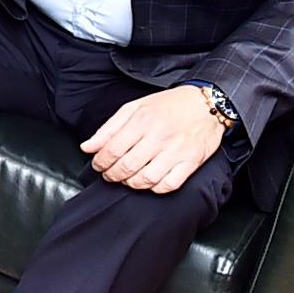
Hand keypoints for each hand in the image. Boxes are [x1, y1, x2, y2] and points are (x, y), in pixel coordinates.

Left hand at [81, 87, 225, 192]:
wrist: (206, 104)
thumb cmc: (167, 106)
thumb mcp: (134, 108)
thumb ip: (108, 128)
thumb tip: (87, 147)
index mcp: (142, 121)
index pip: (112, 150)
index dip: (100, 162)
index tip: (98, 165)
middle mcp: (159, 137)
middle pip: (127, 166)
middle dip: (112, 175)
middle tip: (110, 174)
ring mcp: (177, 151)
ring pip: (146, 179)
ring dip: (131, 184)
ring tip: (127, 179)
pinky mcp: (191, 162)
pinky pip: (170, 184)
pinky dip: (155, 188)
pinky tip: (149, 182)